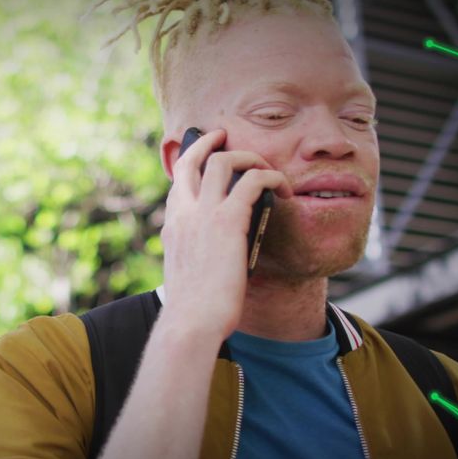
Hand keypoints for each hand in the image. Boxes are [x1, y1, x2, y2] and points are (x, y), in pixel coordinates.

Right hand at [158, 128, 292, 344]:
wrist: (191, 322)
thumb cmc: (193, 310)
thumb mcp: (188, 274)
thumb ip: (198, 256)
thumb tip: (219, 257)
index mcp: (173, 227)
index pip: (178, 183)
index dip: (193, 166)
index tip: (206, 160)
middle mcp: (183, 213)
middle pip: (190, 160)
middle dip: (210, 143)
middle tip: (226, 136)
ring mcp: (203, 214)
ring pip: (223, 161)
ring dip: (247, 156)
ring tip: (265, 166)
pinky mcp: (228, 220)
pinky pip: (253, 180)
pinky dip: (271, 176)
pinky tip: (284, 188)